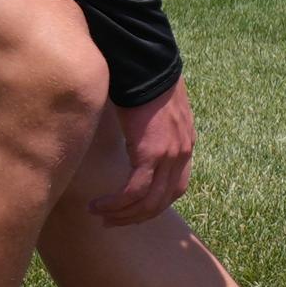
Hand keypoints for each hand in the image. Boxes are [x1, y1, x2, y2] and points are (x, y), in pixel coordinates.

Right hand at [90, 81, 195, 224]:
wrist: (147, 65)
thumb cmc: (146, 80)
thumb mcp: (158, 109)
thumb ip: (154, 127)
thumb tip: (135, 134)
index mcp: (185, 143)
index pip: (177, 187)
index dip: (157, 203)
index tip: (135, 209)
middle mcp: (182, 153)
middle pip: (163, 200)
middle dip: (137, 216)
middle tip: (114, 221)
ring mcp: (169, 155)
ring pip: (148, 201)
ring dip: (123, 214)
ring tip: (100, 215)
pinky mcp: (150, 153)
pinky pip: (133, 191)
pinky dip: (116, 203)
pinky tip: (100, 205)